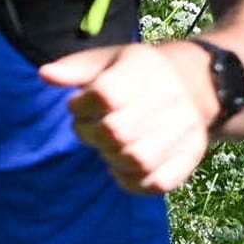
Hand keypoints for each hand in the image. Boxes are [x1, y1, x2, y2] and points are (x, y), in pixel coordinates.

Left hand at [41, 42, 218, 194]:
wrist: (198, 82)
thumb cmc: (139, 73)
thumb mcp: (110, 60)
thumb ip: (76, 68)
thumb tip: (45, 75)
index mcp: (145, 70)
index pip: (103, 94)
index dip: (81, 106)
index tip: (80, 104)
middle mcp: (170, 99)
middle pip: (115, 131)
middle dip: (92, 134)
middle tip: (93, 128)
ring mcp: (183, 129)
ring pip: (136, 160)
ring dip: (111, 158)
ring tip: (111, 146)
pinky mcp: (190, 155)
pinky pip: (156, 183)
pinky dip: (132, 181)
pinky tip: (124, 167)